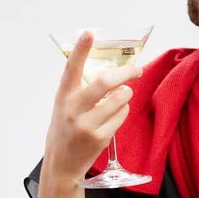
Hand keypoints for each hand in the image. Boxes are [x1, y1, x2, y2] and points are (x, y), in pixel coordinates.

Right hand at [42, 30, 141, 186]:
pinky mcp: (99, 138)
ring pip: (119, 98)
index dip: (81, 49)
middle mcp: (72, 109)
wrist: (61, 164)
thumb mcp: (65, 106)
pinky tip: (114, 115)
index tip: (89, 32)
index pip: (71, 68)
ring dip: (126, 94)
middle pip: (105, 82)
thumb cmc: (66, 129)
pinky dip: (123, 111)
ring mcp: (86, 125)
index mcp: (63, 97)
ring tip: (122, 96)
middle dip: (125, 73)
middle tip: (136, 70)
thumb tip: (113, 75)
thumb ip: (81, 90)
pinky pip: (122, 115)